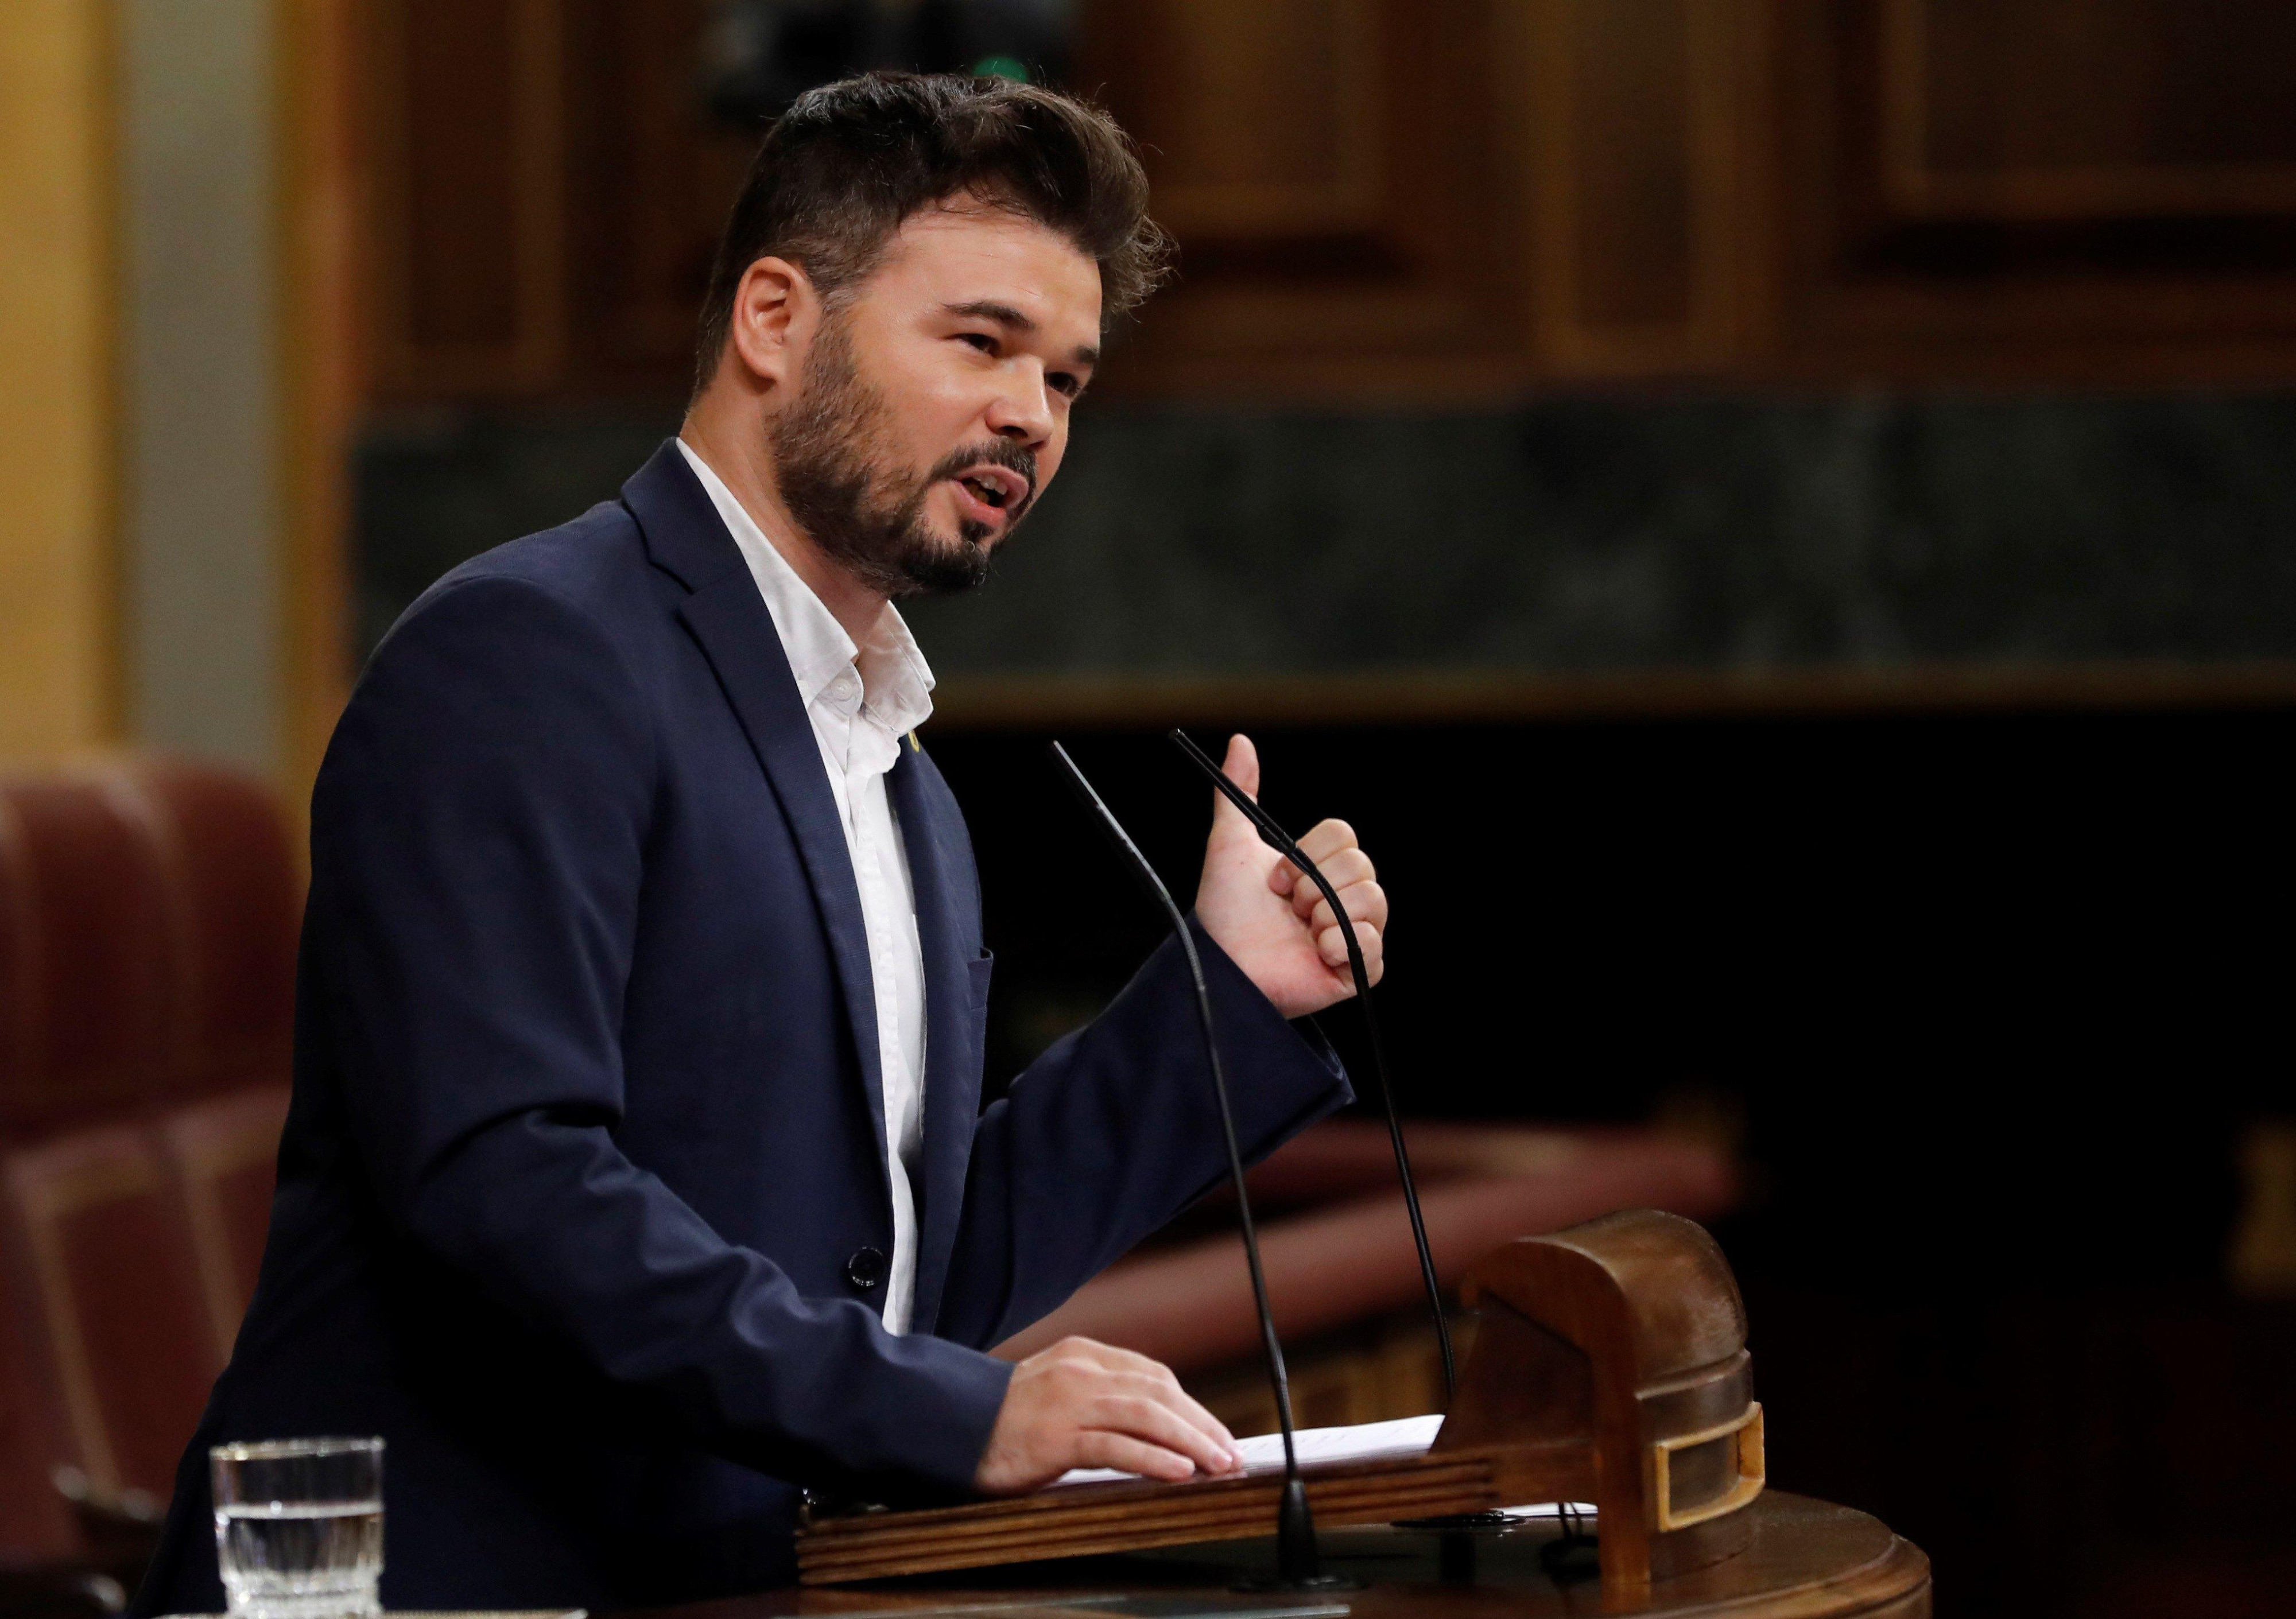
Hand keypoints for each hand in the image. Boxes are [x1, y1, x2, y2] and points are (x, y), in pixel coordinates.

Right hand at [974, 1337, 1243, 1493]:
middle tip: (1231, 1453)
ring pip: (1146, 1415)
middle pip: (1159, 1392)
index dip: (1191, 1406)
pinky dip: (1153, 1457)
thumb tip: (1155, 1426)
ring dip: (1190, 1441)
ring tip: (1219, 1464)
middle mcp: (1080, 1372)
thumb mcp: (1057, 1393)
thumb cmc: (1004, 1420)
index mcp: (1083, 1356)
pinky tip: (1179, 1471)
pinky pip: (1115, 1445)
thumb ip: (1098, 1398)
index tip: (1216, 1433)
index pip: (1154, 1376)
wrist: (948, 1425)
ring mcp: (1068, 1402)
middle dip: (1201, 1424)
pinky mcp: (1055, 1437)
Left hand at [1193, 734, 1386, 1019]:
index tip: (1275, 877)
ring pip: (1374, 900)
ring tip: (1300, 931)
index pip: (1344, 836)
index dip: (1309, 853)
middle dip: (1315, 885)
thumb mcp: (1228, 845)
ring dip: (1327, 913)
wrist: (1220, 965)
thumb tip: (1240, 740)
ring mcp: (1351, 934)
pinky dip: (1342, 945)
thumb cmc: (1223, 911)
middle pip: (1362, 865)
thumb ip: (1238, 792)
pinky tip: (1316, 953)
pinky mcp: (1355, 971)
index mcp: (1320, 868)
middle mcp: (1341, 897)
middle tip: (1287, 907)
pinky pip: (1372, 946)